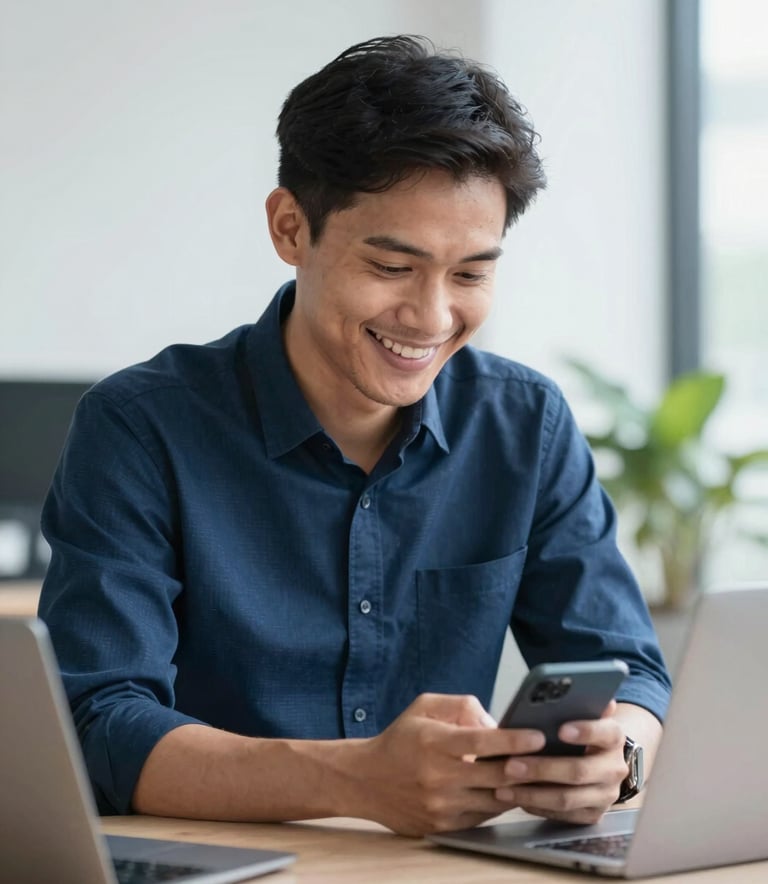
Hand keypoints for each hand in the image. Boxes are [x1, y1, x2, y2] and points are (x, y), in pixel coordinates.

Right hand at [348, 693, 545, 835]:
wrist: (366, 780)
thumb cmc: (401, 739)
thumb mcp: (425, 707)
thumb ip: (461, 706)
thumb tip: (495, 723)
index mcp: (435, 742)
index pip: (483, 741)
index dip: (514, 739)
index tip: (538, 736)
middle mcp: (438, 776)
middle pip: (495, 775)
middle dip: (526, 767)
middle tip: (548, 759)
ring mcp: (441, 805)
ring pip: (494, 800)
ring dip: (516, 789)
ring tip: (533, 776)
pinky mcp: (443, 826)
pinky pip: (482, 817)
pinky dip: (497, 803)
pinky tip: (506, 790)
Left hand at [494, 700, 627, 824]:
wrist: (600, 759)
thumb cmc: (578, 731)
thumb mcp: (580, 714)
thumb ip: (573, 704)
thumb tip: (561, 689)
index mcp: (614, 737)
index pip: (606, 732)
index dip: (586, 730)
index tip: (560, 729)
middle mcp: (615, 768)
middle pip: (579, 771)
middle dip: (542, 768)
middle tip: (510, 764)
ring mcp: (606, 795)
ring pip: (567, 798)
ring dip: (532, 793)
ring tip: (503, 784)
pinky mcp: (593, 814)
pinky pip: (563, 815)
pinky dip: (536, 806)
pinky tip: (515, 797)